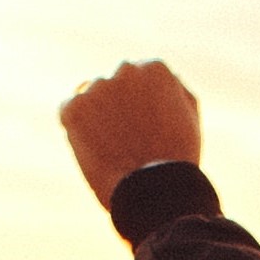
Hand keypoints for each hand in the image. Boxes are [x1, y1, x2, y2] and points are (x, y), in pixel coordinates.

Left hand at [59, 60, 203, 206]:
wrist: (153, 191)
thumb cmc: (175, 159)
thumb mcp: (189, 118)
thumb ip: (174, 91)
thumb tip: (159, 76)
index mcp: (155, 69)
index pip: (141, 77)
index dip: (143, 106)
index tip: (149, 129)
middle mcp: (125, 70)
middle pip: (116, 84)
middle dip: (119, 105)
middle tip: (130, 140)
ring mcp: (97, 88)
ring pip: (92, 96)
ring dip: (98, 116)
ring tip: (116, 149)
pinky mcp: (73, 107)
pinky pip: (70, 111)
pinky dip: (78, 129)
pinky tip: (98, 149)